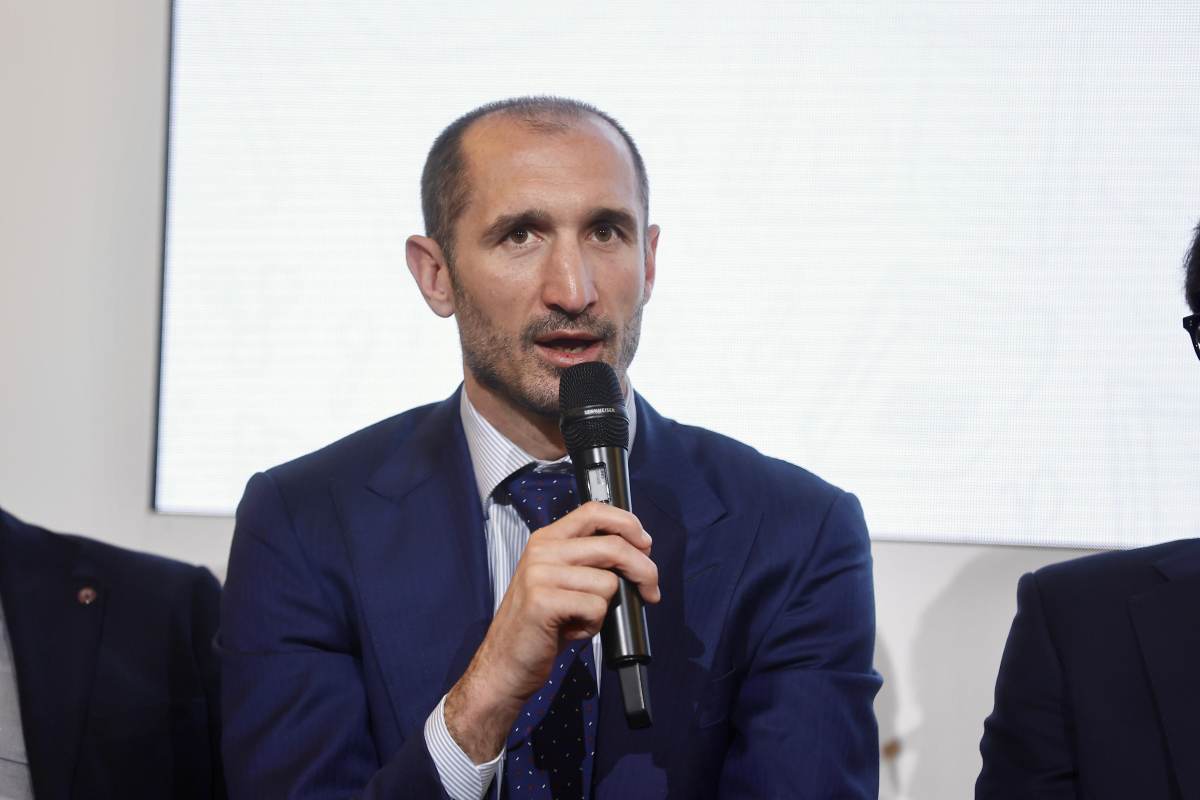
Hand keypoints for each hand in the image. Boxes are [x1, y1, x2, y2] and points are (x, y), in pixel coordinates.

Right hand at [444, 501, 658, 762]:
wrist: (504, 664)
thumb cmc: (541, 626)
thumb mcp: (563, 581)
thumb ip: (591, 562)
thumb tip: (639, 556)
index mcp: (547, 539)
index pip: (594, 511)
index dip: (628, 524)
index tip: (646, 546)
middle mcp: (542, 550)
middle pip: (612, 546)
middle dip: (643, 570)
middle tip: (651, 592)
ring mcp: (539, 574)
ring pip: (608, 582)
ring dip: (605, 608)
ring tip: (580, 619)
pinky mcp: (542, 601)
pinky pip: (595, 607)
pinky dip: (593, 625)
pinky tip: (571, 631)